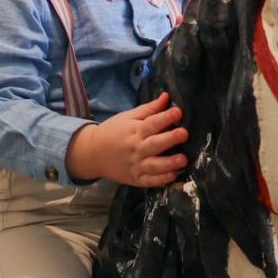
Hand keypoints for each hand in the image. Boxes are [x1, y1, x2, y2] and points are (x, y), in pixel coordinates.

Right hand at [66, 92, 188, 187]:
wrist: (93, 153)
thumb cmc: (113, 132)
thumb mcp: (127, 117)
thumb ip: (148, 109)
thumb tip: (166, 97)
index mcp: (134, 130)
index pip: (151, 123)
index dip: (165, 117)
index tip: (178, 111)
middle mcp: (136, 148)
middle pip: (155, 144)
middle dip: (170, 139)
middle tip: (184, 133)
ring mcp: (136, 165)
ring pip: (154, 165)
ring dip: (169, 163)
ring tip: (183, 159)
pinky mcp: (136, 179)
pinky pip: (150, 181)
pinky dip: (161, 180)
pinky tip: (173, 175)